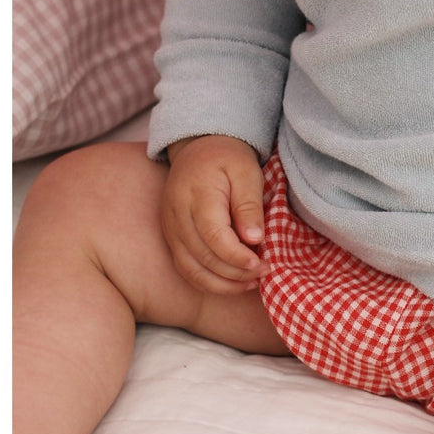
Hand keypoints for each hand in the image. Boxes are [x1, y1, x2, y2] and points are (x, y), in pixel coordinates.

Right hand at [161, 134, 268, 294]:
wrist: (199, 148)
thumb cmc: (228, 159)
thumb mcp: (247, 172)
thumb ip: (249, 205)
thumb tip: (254, 240)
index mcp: (197, 194)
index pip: (213, 236)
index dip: (237, 257)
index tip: (262, 264)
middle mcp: (177, 215)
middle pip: (202, 256)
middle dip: (235, 272)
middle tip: (264, 272)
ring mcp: (170, 228)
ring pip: (191, 269)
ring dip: (222, 284)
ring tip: (251, 282)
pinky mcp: (171, 238)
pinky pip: (186, 268)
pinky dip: (208, 281)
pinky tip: (233, 282)